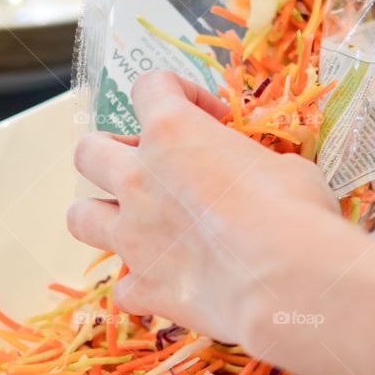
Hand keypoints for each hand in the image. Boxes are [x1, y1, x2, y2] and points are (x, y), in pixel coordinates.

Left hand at [67, 71, 338, 346]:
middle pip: (89, 151)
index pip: (150, 86)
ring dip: (103, 216)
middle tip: (152, 169)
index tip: (210, 116)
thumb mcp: (285, 167)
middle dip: (114, 154)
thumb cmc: (295, 211)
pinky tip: (168, 285)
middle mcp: (139, 179)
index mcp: (173, 132)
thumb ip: (253, 165)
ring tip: (137, 225)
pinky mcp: (143, 288)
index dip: (178, 93)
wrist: (286, 282)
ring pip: (80, 217)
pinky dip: (140, 285)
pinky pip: (123, 288)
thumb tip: (265, 176)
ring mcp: (132, 237)